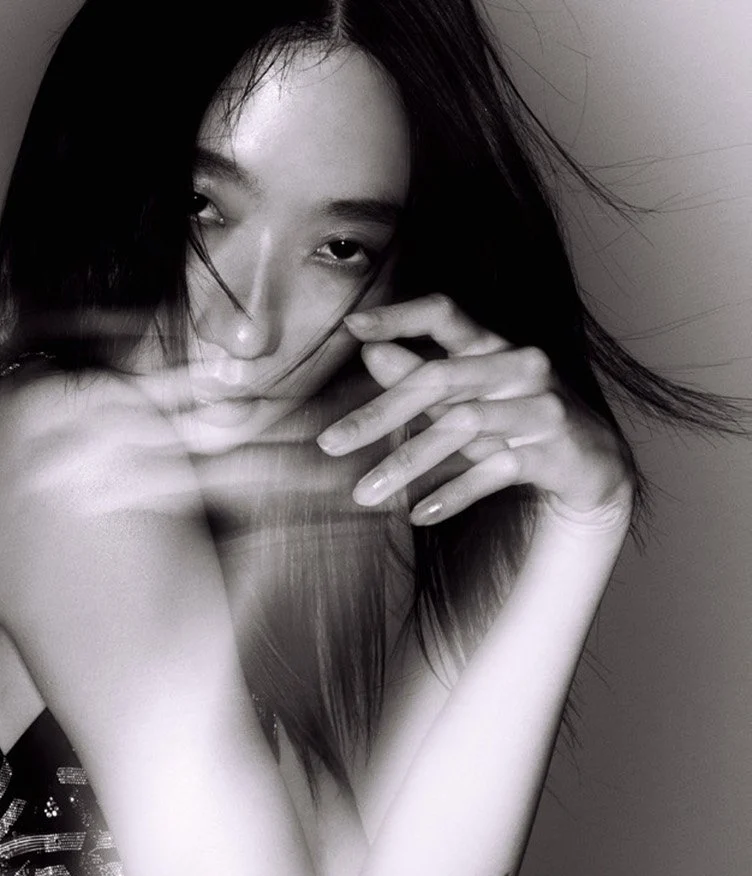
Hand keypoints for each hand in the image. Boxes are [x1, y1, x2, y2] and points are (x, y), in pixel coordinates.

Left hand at [316, 294, 635, 531]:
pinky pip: (495, 472)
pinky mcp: (553, 450)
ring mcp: (539, 406)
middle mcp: (519, 365)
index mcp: (493, 344)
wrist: (594, 463)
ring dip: (407, 462)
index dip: (399, 315)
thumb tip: (370, 352)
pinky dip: (455, 494)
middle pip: (439, 378)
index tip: (352, 328)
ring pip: (462, 426)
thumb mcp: (466, 399)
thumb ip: (421, 377)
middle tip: (330, 444)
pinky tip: (420, 514)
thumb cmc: (516, 422)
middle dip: (379, 413)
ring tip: (363, 494)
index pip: (444, 312)